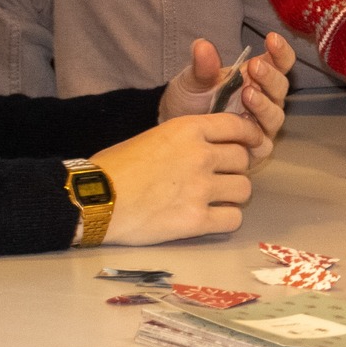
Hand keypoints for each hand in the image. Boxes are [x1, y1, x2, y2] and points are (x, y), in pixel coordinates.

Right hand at [93, 114, 258, 245]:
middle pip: (243, 159)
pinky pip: (232, 220)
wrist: (94, 200)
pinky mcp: (195, 220)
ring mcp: (200, 187)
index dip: (249, 136)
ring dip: (234, 194)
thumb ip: (186, 138)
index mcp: (188, 129)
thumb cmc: (115, 166)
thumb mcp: (155, 135)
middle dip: (236, 168)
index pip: (237, 126)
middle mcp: (201, 155)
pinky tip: (213, 219)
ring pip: (244, 189)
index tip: (251, 144)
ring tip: (217, 199)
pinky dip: (226, 220)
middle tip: (222, 177)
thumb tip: (208, 146)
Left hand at [159, 33, 295, 166]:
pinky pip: (264, 142)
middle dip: (270, 76)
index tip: (271, 38)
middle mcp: (265, 99)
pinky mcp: (255, 148)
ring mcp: (261, 124)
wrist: (174, 131)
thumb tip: (202, 45)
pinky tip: (242, 124)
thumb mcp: (193, 81)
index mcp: (257, 77)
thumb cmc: (190, 101)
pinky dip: (256, 133)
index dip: (281, 51)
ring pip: (276, 114)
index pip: (280, 62)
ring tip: (247, 93)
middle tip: (254, 66)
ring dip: (264, 103)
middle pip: (281, 86)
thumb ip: (202, 66)